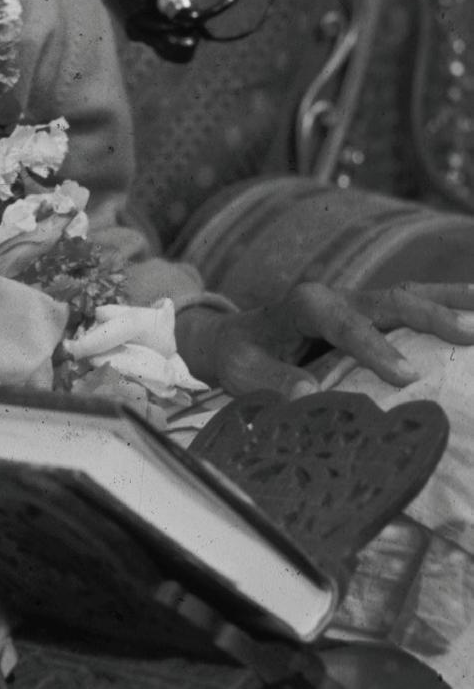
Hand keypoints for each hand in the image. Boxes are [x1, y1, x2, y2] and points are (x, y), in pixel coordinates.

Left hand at [176, 280, 473, 398]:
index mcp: (303, 306)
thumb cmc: (241, 355)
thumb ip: (272, 381)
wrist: (238, 335)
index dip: (373, 347)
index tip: (405, 376)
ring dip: (450, 300)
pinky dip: (446, 303)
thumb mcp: (241, 371)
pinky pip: (413, 304)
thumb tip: (307, 394)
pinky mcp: (372, 312)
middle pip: (388, 300)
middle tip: (469, 335)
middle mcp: (336, 296)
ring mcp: (358, 301)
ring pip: (409, 294)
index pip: (342, 323)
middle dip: (429, 316)